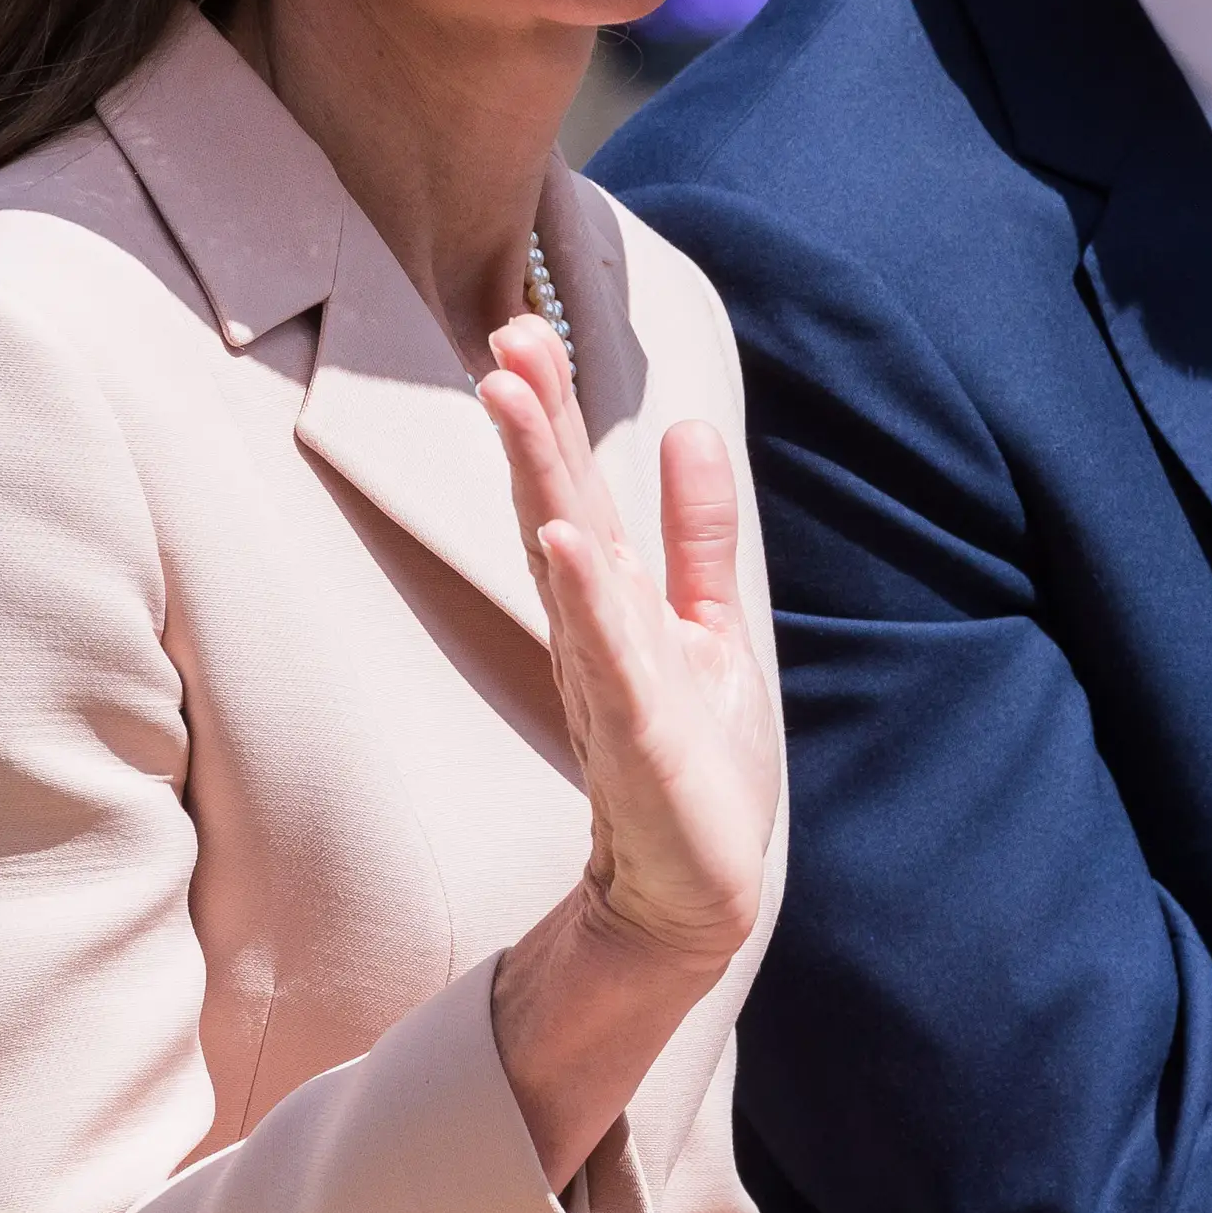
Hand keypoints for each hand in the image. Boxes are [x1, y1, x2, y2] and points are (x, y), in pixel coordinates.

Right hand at [477, 315, 780, 975]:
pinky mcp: (637, 737)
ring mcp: (609, 679)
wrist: (696, 892)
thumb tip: (690, 428)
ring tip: (513, 402)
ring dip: (540, 478)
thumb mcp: (706, 627)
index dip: (552, 406)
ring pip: (568, 562)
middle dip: (533, 420)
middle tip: (505, 334)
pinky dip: (586, 595)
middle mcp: (596, 628)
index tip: (523, 321)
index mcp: (611, 599)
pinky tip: (565, 541)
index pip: (572, 484)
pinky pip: (608, 654)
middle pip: (556, 504)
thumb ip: (695, 535)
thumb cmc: (693, 764)